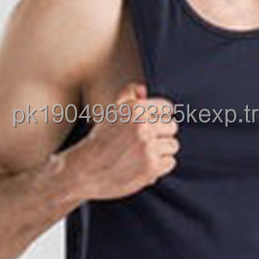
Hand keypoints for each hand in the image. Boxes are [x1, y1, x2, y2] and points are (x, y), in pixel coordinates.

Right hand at [71, 80, 179, 198]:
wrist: (86, 170)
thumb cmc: (101, 140)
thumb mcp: (111, 113)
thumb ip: (127, 95)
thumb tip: (143, 89)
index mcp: (135, 108)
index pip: (166, 108)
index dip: (160, 118)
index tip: (151, 126)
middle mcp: (143, 125)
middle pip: (172, 127)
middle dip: (161, 135)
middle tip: (143, 143)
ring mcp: (148, 146)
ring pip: (173, 145)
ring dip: (161, 151)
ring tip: (142, 155)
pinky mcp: (151, 166)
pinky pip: (170, 162)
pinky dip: (160, 166)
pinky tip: (143, 166)